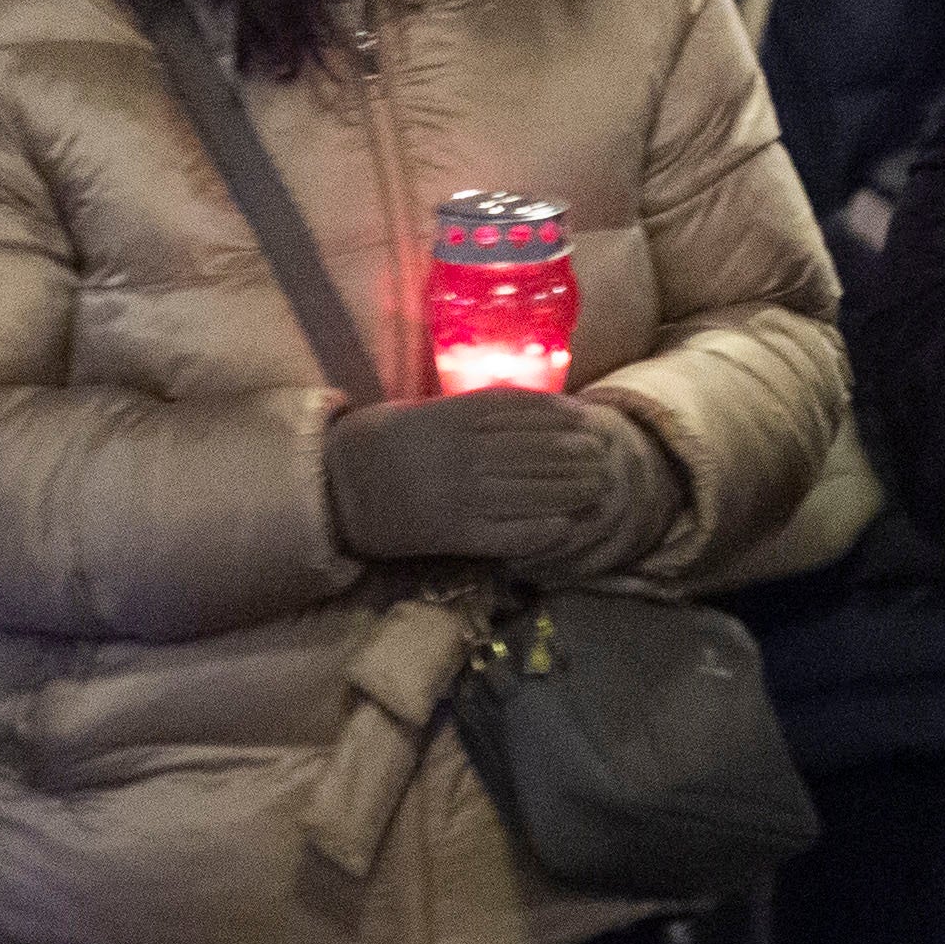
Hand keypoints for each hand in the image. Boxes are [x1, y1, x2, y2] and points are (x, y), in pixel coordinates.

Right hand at [323, 386, 663, 569]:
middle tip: (606, 455)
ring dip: (572, 489)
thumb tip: (538, 411)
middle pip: (536, 451)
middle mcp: (462, 453)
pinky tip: (566, 524)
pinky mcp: (454, 533)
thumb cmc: (386, 441)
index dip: (563, 415)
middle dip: (578, 454)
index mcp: (454, 416)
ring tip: (599, 486)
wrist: (338, 486)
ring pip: (531, 490)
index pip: (524, 411)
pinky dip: (542, 529)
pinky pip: (509, 532)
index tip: (589, 417)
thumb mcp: (430, 411)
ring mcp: (460, 495)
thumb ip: (476, 410)